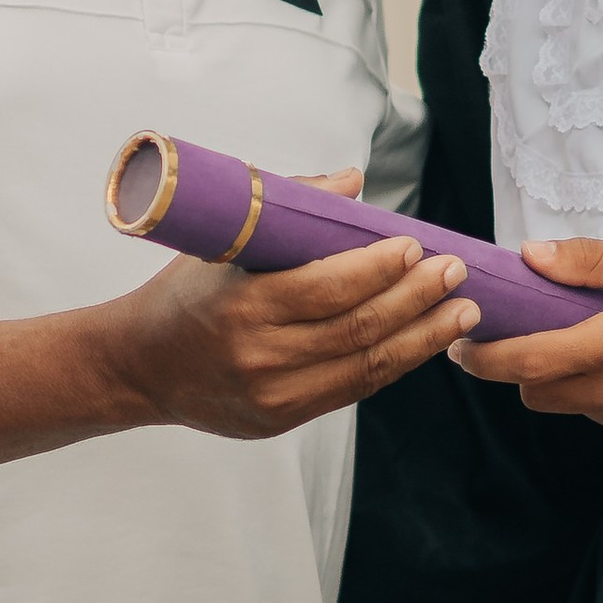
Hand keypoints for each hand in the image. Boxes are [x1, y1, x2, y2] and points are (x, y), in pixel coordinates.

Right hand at [107, 198, 476, 441]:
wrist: (139, 365)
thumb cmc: (185, 292)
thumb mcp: (223, 242)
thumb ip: (288, 206)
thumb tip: (354, 182)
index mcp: (241, 306)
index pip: (327, 288)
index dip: (379, 269)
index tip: (415, 245)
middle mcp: (258, 356)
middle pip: (356, 328)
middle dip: (415, 298)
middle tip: (455, 271)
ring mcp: (272, 396)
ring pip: (365, 366)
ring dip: (422, 337)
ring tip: (463, 311)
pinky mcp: (281, 419)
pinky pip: (351, 389)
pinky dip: (394, 362)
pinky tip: (424, 340)